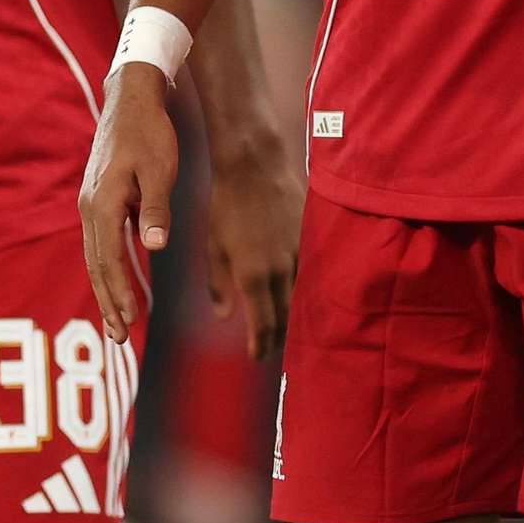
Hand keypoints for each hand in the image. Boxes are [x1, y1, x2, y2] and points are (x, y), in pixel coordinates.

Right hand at [82, 64, 183, 345]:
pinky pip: (99, 243)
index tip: (130, 322)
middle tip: (119, 338)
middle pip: (96, 266)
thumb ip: (156, 207)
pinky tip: (116, 283)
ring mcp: (90, 204)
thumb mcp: (160, 168)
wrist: (130, 99)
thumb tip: (154, 246)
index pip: (109, 260)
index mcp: (103, 204)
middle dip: (108, 303)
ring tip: (117, 321)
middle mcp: (90, 208)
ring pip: (95, 257)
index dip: (119, 294)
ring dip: (105, 290)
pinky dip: (106, 268)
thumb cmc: (150, 132)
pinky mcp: (97, 199)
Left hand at [199, 130, 303, 358]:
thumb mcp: (214, 247)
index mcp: (253, 275)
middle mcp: (280, 269)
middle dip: (277, 338)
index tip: (256, 356)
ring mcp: (299, 253)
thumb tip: (223, 315)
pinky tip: (297, 295)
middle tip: (270, 349)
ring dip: (291, 316)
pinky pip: (308, 273)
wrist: (254, 167)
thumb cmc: (226, 206)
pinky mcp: (309, 238)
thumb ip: (219, 284)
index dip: (261, 344)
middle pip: (285, 316)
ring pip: (299, 296)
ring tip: (284, 328)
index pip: (263, 323)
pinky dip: (302, 290)